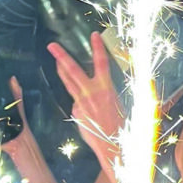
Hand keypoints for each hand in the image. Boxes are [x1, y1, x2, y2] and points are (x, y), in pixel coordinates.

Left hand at [47, 34, 122, 163]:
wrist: (113, 147)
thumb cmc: (125, 128)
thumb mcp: (130, 105)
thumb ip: (121, 92)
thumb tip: (118, 86)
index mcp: (106, 89)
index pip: (101, 62)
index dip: (97, 47)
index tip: (94, 35)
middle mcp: (90, 94)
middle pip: (72, 70)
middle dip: (61, 56)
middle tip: (51, 45)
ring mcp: (80, 103)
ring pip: (69, 83)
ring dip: (61, 71)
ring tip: (55, 61)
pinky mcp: (76, 113)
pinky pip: (77, 103)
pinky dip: (81, 101)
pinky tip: (88, 109)